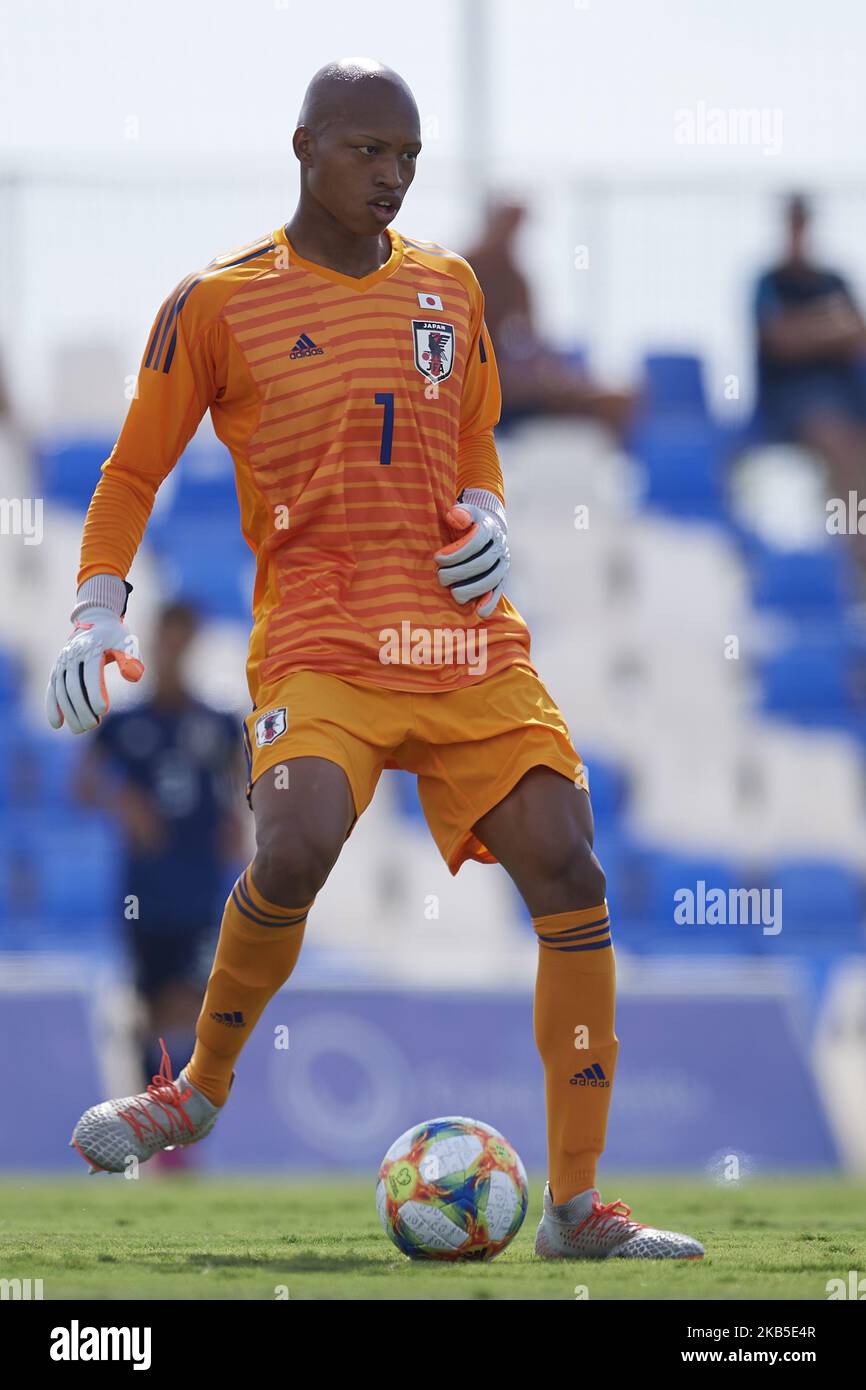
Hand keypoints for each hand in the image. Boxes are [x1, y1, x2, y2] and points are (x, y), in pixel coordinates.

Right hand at [46, 607, 143, 733]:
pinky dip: (51, 707)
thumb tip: (133, 677)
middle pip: (73, 687)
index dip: (95, 694)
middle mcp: (72, 656)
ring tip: (81, 729)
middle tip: (93, 725)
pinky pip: (52, 690)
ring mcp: (62, 664)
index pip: (91, 675)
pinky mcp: (56, 671)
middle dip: (82, 709)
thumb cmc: (115, 636)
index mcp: (91, 649)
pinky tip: (57, 724)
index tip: (103, 711)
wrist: (95, 621)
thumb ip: (131, 658)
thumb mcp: (127, 642)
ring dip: (69, 712)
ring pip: (61, 691)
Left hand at [434, 501, 508, 619]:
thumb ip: (459, 512)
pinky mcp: (502, 578)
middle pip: (482, 562)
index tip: (437, 558)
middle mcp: (499, 546)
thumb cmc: (467, 523)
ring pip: (491, 579)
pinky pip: (498, 591)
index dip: (456, 552)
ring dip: (471, 588)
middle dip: (459, 572)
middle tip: (441, 576)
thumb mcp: (463, 512)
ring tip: (453, 593)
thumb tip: (454, 516)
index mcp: (489, 528)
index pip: (476, 540)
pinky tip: (479, 612)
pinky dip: (490, 602)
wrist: (489, 529)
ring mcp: (503, 564)